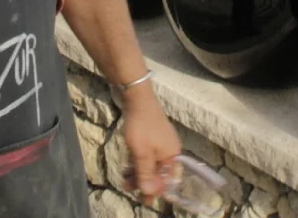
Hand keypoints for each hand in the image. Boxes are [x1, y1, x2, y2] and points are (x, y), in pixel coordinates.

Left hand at [121, 85, 181, 204]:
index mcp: (172, 156)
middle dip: (145, 182)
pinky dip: (138, 162)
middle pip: (159, 173)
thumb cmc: (141, 127)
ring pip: (151, 164)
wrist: (137, 97)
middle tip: (128, 188)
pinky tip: (128, 166)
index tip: (144, 200)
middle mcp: (170, 150)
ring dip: (139, 173)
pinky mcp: (152, 136)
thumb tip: (149, 193)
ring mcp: (161, 142)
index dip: (156, 191)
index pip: (168, 181)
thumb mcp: (141, 153)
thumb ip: (145, 174)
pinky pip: (147, 155)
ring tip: (124, 179)